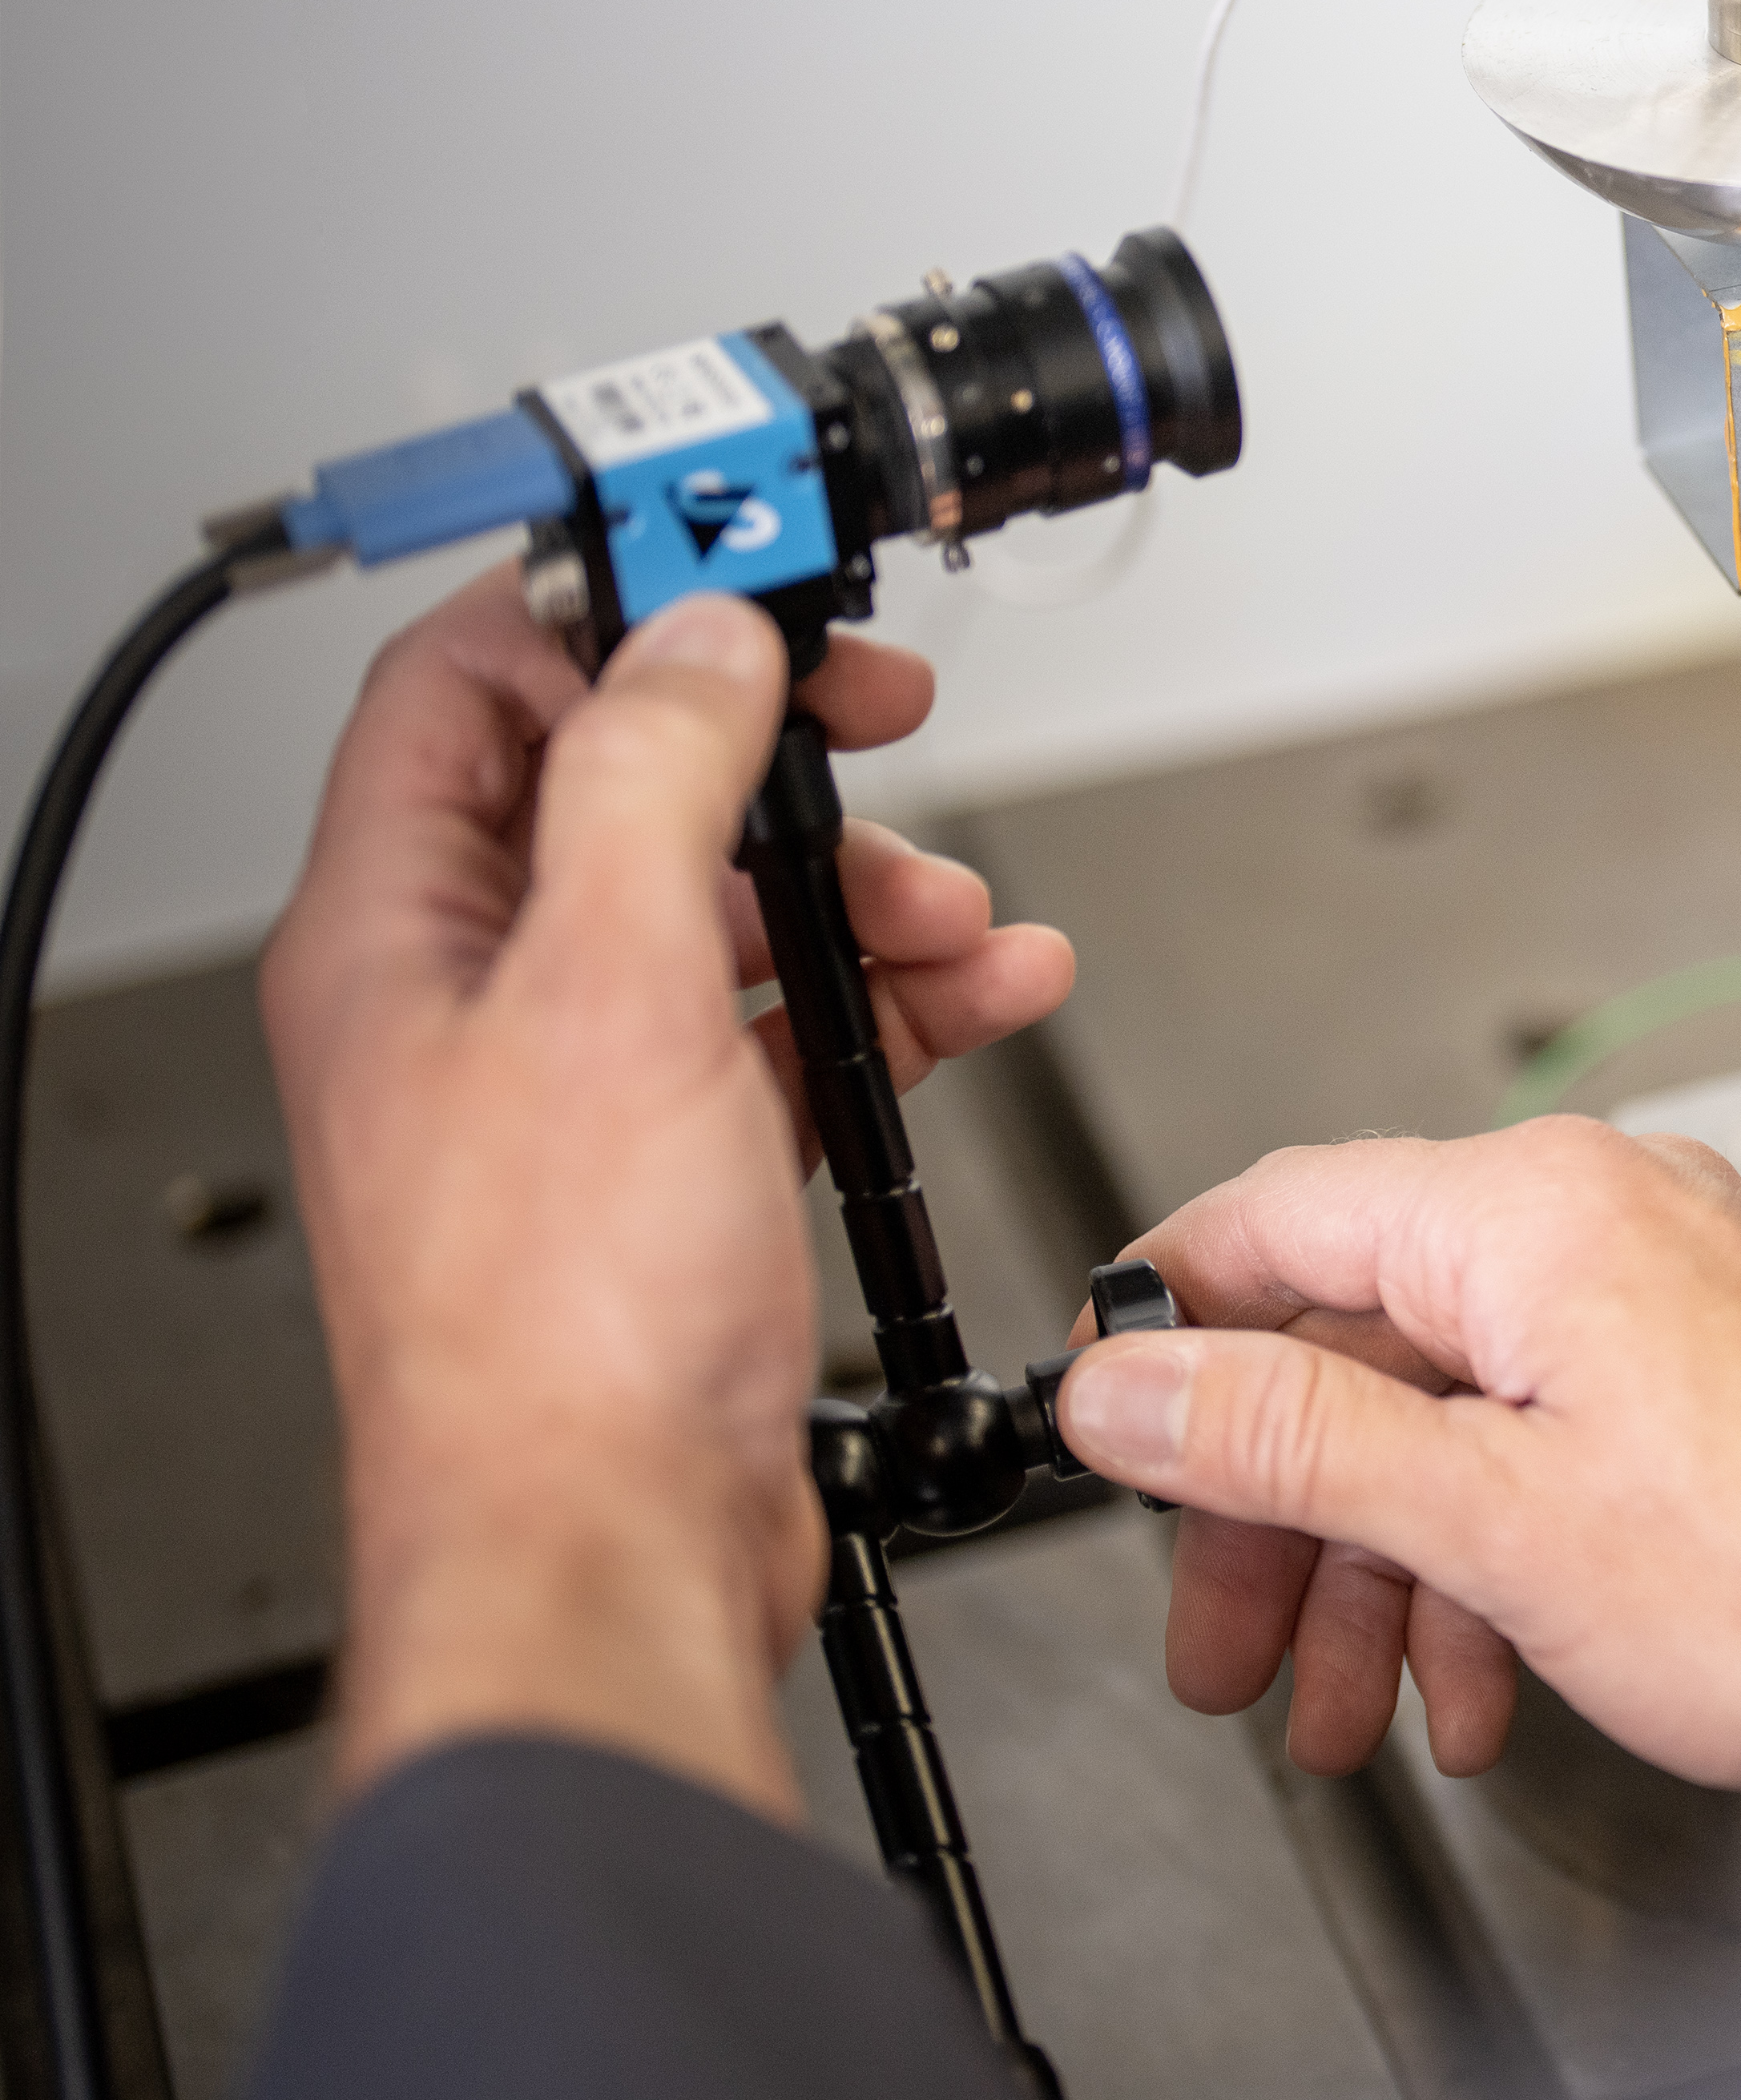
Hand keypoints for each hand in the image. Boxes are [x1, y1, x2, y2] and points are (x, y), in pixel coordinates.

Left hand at [261, 573, 1076, 1815]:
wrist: (620, 1545)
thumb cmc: (563, 1327)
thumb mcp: (620, 987)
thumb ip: (654, 777)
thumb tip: (695, 638)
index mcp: (399, 930)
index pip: (472, 681)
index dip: (608, 598)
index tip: (739, 554)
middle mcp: (474, 995)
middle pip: (627, 786)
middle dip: (784, 755)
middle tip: (883, 718)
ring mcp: (578, 1082)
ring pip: (732, 908)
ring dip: (869, 888)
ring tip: (961, 919)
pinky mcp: (678, 1161)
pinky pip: (797, 1026)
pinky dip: (898, 999)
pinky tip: (982, 994)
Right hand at [1053, 1124, 1740, 1902]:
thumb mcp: (1493, 1522)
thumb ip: (1291, 1441)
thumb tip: (1135, 1380)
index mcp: (1536, 1212)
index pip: (1275, 1218)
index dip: (1167, 1329)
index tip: (1104, 1429)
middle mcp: (1603, 1214)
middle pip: (1356, 1340)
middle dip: (1278, 1517)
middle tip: (1225, 1647)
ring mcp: (1666, 1286)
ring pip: (1450, 1413)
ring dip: (1382, 1571)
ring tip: (1346, 1711)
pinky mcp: (1711, 1364)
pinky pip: (1547, 1439)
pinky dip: (1490, 1558)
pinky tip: (1476, 1686)